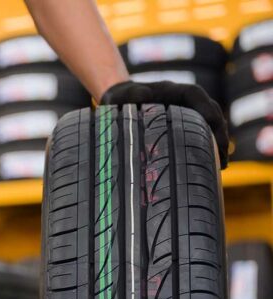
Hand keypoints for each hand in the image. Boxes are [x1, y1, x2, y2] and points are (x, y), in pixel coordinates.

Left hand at [101, 81, 228, 168]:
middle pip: (209, 111)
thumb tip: (141, 96)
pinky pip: (200, 135)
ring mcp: (186, 113)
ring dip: (217, 143)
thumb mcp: (121, 96)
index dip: (206, 107)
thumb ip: (130, 95)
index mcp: (171, 90)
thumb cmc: (119, 99)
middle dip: (219, 131)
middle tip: (223, 155)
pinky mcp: (183, 126)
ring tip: (221, 166)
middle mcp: (183, 101)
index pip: (195, 94)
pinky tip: (209, 166)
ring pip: (209, 125)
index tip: (214, 123)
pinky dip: (206, 148)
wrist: (118, 101)